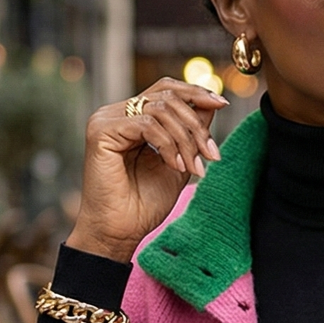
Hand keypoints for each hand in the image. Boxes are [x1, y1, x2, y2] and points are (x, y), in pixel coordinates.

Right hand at [68, 77, 228, 263]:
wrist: (120, 233)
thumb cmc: (145, 204)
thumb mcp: (180, 161)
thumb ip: (192, 133)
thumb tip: (213, 103)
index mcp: (132, 117)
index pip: (166, 89)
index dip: (195, 93)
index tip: (222, 103)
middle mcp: (117, 113)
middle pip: (166, 94)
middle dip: (196, 124)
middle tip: (210, 154)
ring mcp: (106, 120)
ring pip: (160, 108)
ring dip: (185, 139)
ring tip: (193, 167)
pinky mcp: (101, 131)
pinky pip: (146, 124)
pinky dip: (168, 145)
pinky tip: (175, 166)